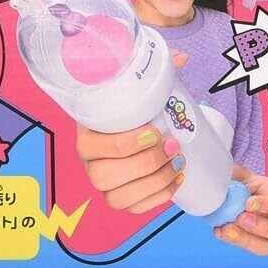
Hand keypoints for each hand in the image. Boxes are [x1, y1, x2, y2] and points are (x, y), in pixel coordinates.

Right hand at [74, 52, 189, 214]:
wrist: (128, 123)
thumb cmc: (131, 105)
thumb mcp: (138, 87)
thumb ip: (155, 72)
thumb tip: (183, 58)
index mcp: (85, 132)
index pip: (98, 146)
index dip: (130, 143)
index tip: (156, 130)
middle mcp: (88, 162)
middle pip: (106, 175)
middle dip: (146, 164)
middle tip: (172, 146)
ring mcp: (101, 183)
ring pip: (119, 197)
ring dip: (155, 183)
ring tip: (178, 164)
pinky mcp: (118, 198)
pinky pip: (133, 208)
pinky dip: (158, 198)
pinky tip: (176, 180)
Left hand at [214, 167, 267, 255]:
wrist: (227, 187)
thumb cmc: (236, 177)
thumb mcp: (236, 171)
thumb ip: (233, 174)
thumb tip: (220, 177)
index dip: (266, 205)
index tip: (247, 203)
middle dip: (263, 228)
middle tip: (242, 218)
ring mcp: (265, 233)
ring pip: (266, 247)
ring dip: (246, 240)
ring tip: (227, 228)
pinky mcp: (249, 240)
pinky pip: (245, 246)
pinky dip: (231, 239)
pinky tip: (219, 230)